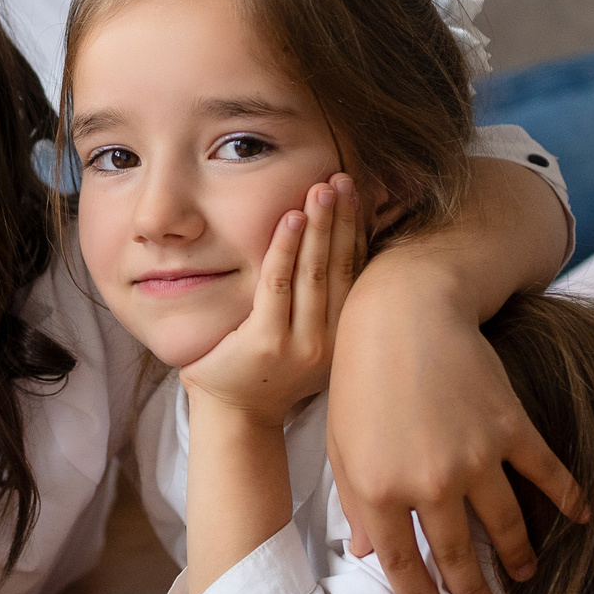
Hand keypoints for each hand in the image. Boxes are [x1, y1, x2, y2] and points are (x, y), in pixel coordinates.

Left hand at [180, 175, 358, 426]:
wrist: (235, 415)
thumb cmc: (266, 370)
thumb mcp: (308, 337)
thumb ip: (323, 301)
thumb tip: (340, 248)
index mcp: (342, 336)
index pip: (356, 272)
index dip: (357, 230)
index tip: (358, 193)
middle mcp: (329, 340)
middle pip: (340, 266)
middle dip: (342, 219)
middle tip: (343, 178)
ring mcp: (299, 343)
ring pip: (313, 271)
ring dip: (319, 225)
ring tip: (322, 188)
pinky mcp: (266, 342)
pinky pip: (277, 284)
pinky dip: (285, 248)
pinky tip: (290, 218)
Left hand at [327, 270, 585, 593]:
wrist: (403, 312)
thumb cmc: (360, 376)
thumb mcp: (342, 443)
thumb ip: (356, 502)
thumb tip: (364, 552)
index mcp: (378, 489)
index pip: (401, 563)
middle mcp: (429, 483)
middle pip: (457, 556)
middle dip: (473, 592)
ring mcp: (475, 458)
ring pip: (506, 528)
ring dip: (518, 558)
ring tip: (525, 575)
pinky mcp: (510, 429)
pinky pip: (547, 475)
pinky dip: (568, 498)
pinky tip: (581, 517)